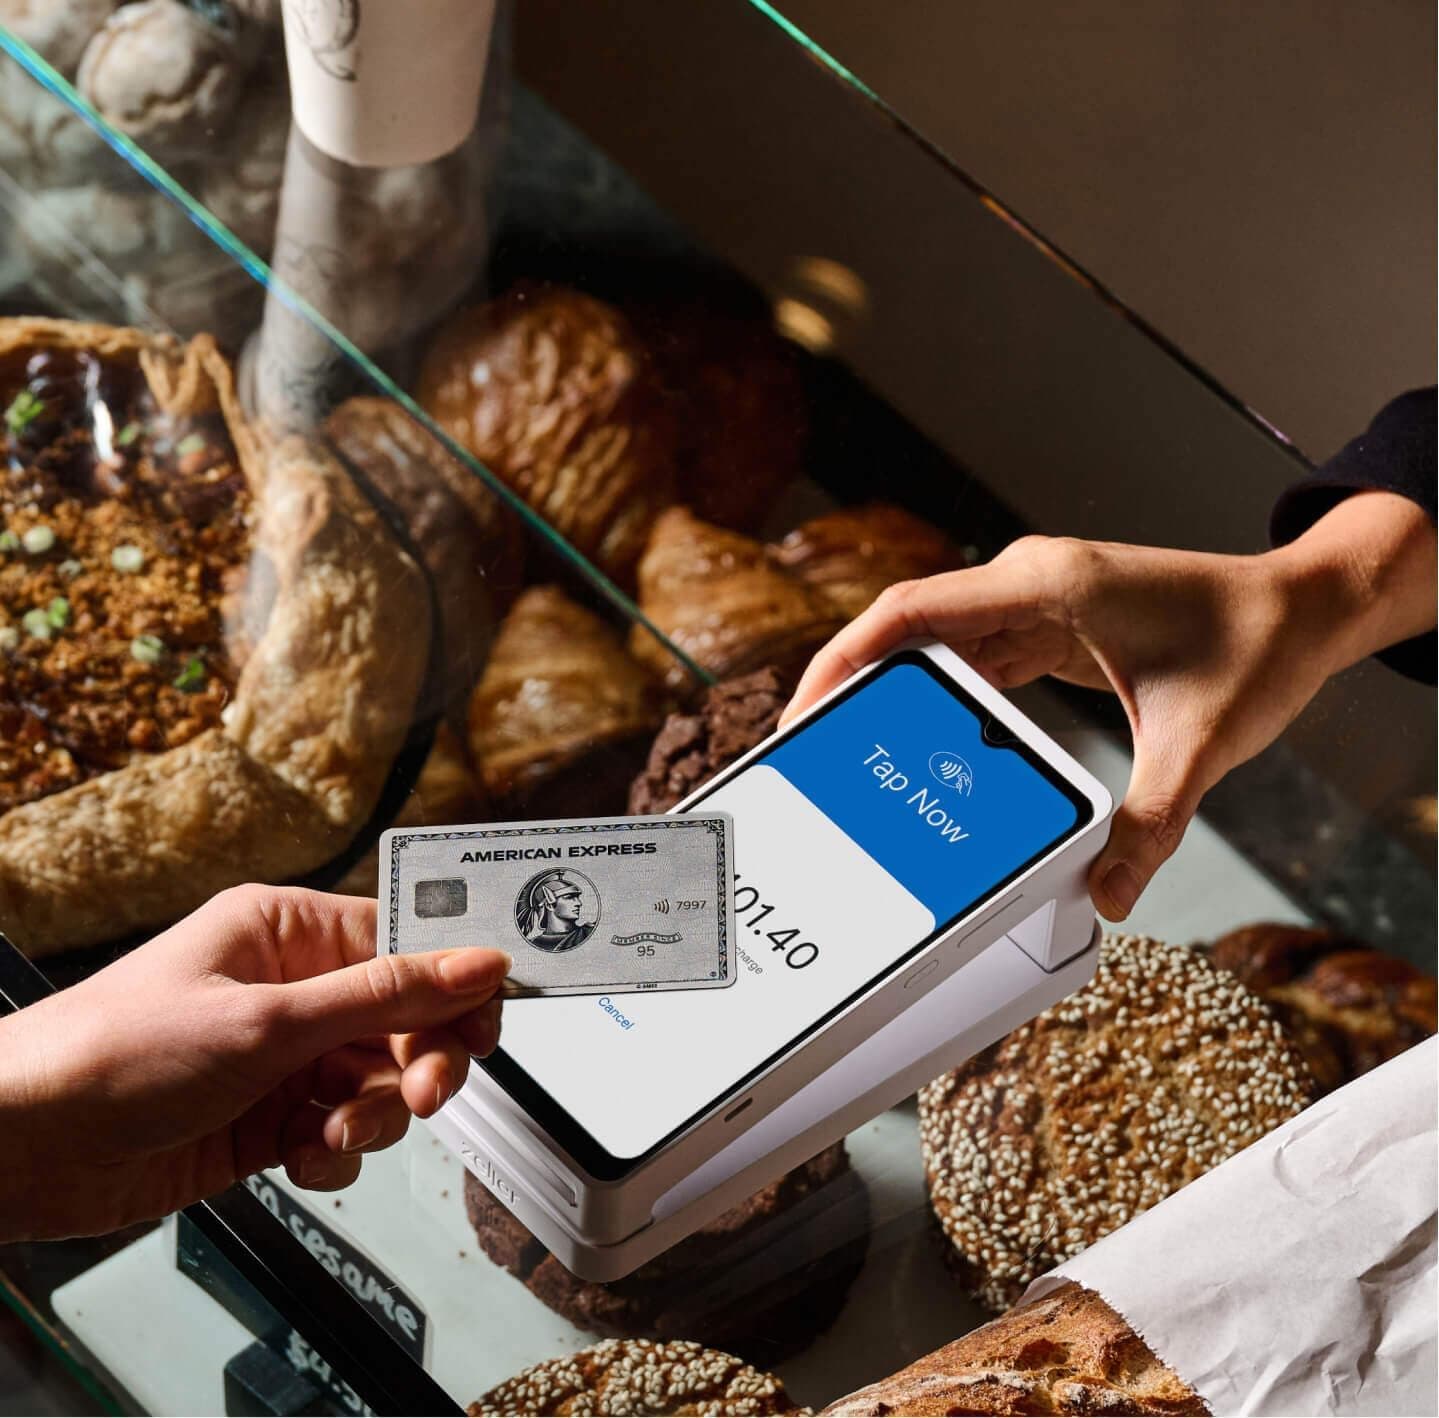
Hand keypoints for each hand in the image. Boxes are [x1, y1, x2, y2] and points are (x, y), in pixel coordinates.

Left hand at [0, 885, 509, 1241]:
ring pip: (381, 1083)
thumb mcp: (268, 1021)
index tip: (488, 1024)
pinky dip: (334, 1154)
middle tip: (425, 1092)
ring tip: (329, 1134)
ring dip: (372, 1115)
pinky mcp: (268, 1121)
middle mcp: (292, 989)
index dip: (454, 984)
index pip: (407, 942)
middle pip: (405, 1018)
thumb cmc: (113, 1053)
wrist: (20, 1148)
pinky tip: (299, 1159)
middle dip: (420, 1061)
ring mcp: (282, 1058)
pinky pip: (342, 1132)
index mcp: (289, 931)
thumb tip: (478, 962)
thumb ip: (386, 995)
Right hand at [784, 492, 1434, 919]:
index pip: (912, 612)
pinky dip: (941, 698)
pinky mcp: (1047, 623)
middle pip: (907, 626)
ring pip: (935, 642)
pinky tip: (926, 743)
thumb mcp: (1201, 742)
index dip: (845, 659)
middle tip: (811, 749)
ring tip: (853, 751)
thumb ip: (1150, 823)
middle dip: (853, 683)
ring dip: (893, 691)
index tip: (804, 710)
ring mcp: (1035, 599)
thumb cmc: (1258, 645)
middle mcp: (1030, 581)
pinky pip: (972, 657)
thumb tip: (1106, 895)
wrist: (1304, 608)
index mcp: (1047, 584)